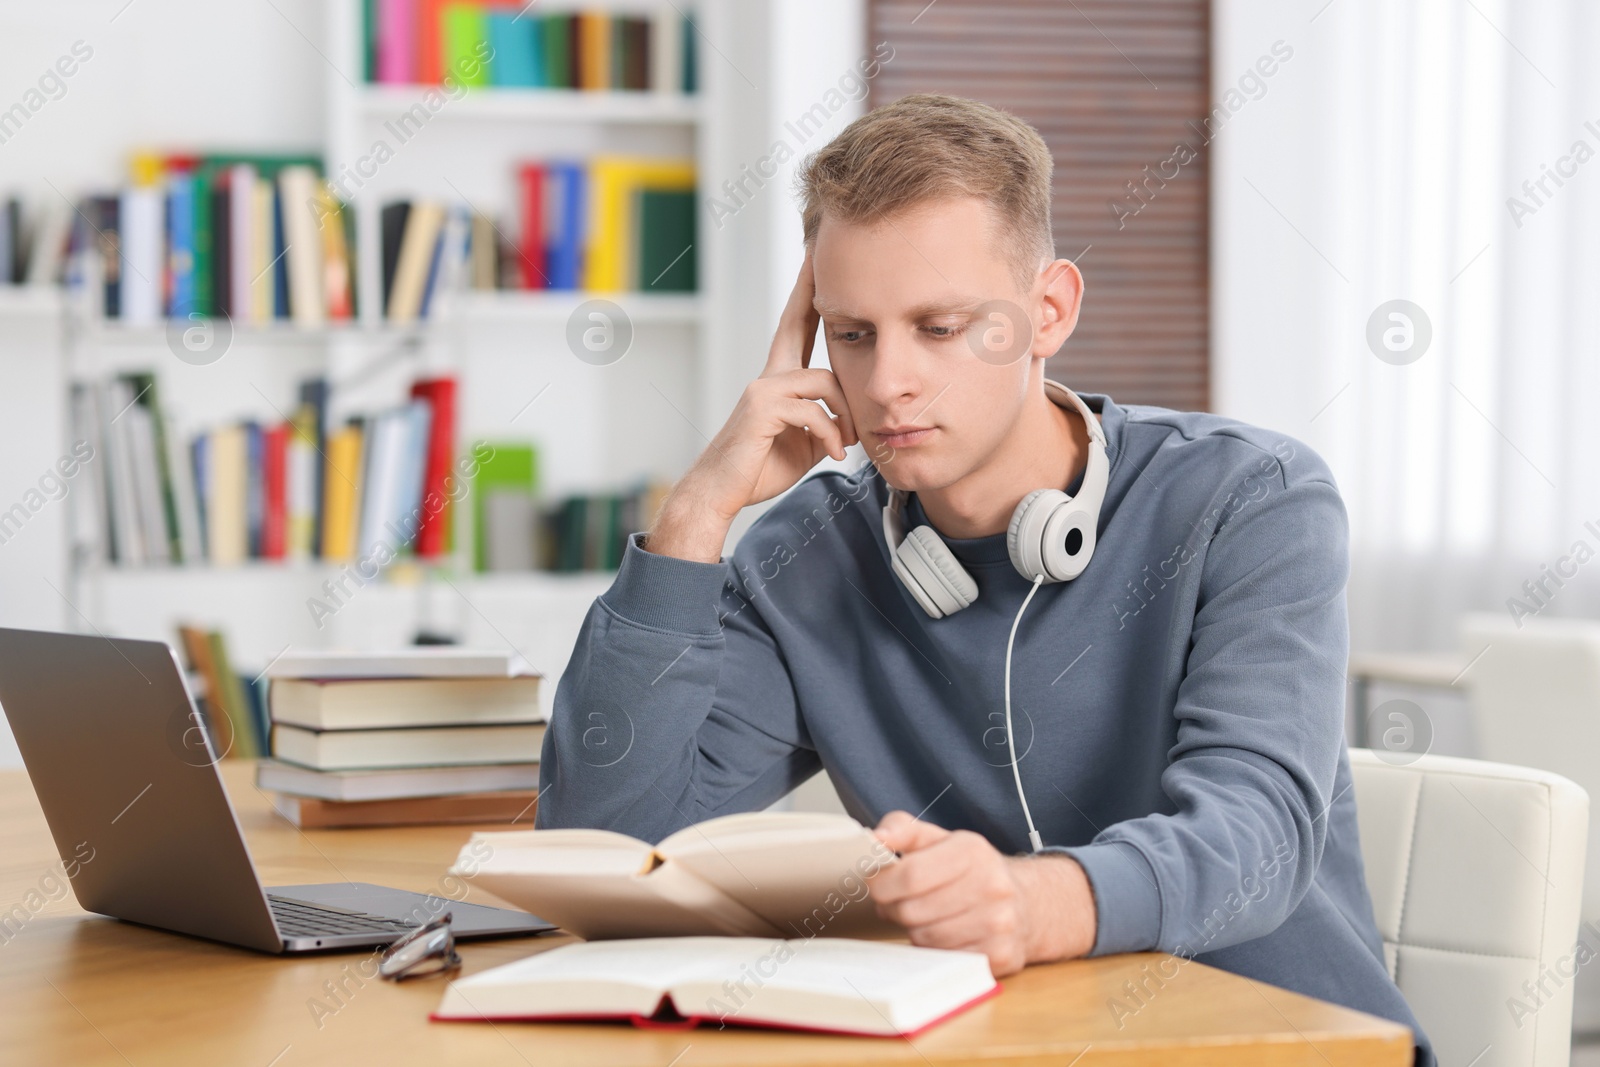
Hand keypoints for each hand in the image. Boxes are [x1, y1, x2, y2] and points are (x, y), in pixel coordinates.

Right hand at [647, 256, 856, 561]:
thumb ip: (826, 423)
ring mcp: (762, 388)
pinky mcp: (761, 408)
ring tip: (849, 441)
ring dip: (845, 413)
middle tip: (816, 251)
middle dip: (808, 287)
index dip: (805, 296)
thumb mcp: (805, 444)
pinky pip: (814, 411)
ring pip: (823, 380)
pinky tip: (835, 454)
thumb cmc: (759, 468)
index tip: (813, 263)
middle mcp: (768, 376)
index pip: (795, 329)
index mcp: (778, 381)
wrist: (721, 493)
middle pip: (794, 322)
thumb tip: (851, 422)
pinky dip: (832, 434)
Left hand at [868, 811, 1096, 976]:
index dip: (882, 883)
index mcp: (973, 851)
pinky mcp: (1000, 956)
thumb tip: (876, 837)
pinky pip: (944, 959)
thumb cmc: (974, 871)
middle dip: (895, 908)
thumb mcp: (942, 840)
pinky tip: (945, 933)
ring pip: (925, 938)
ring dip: (914, 930)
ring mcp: (999, 924)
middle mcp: (992, 886)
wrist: (1028, 904)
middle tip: (899, 903)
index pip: (910, 874)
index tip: (877, 884)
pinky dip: (936, 950)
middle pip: (912, 910)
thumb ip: (904, 831)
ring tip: (924, 916)